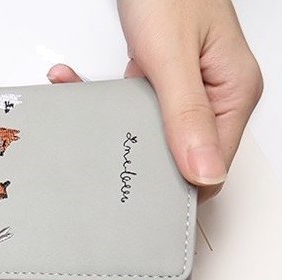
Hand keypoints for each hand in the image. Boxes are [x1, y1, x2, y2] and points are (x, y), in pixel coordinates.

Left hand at [49, 0, 261, 201]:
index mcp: (233, 93)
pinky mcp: (161, 77)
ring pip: (147, 129)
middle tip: (98, 153)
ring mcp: (187, 86)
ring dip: (110, 120)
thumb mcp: (172, 57)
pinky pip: (131, 102)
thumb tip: (205, 170)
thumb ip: (186, 115)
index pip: (212, 165)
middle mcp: (214, 94)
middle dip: (132, 151)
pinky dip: (102, 96)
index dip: (176, 185)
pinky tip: (74, 81)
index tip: (137, 193)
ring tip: (77, 103)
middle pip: (177, 151)